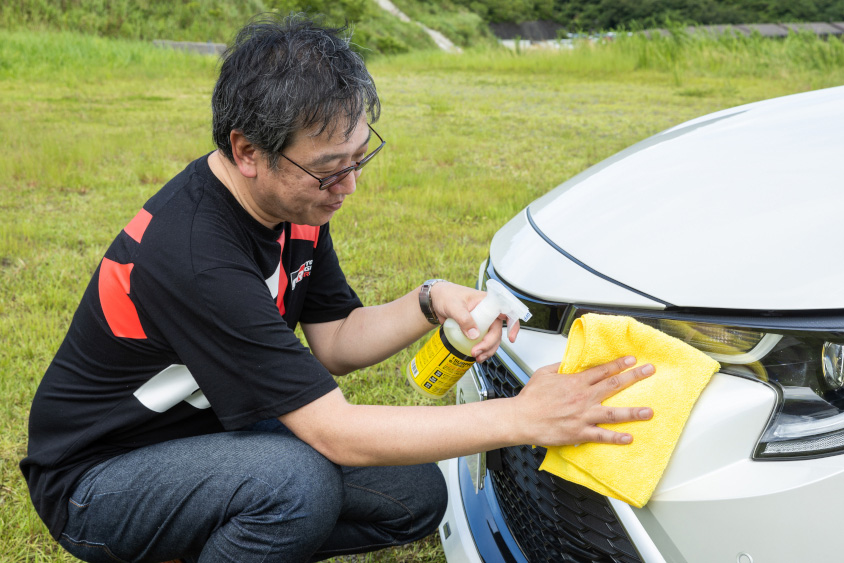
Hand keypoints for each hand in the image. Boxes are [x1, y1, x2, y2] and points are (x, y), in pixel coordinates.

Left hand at [429, 282, 519, 360]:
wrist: (435, 301)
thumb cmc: (446, 296)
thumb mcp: (454, 306)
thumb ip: (464, 319)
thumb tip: (474, 335)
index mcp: (487, 301)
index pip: (507, 310)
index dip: (513, 324)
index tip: (511, 337)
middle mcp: (488, 312)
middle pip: (498, 330)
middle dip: (490, 344)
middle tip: (477, 351)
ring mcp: (483, 321)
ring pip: (492, 338)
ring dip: (487, 350)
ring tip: (477, 357)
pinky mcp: (476, 329)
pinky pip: (483, 341)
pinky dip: (482, 349)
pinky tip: (476, 355)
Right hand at [515, 356, 653, 446]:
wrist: (521, 418)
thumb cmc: (530, 398)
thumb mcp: (544, 374)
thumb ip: (560, 367)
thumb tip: (570, 362)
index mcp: (575, 382)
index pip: (603, 370)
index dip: (619, 364)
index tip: (632, 360)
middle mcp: (583, 398)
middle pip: (614, 385)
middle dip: (634, 377)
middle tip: (649, 371)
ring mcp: (583, 416)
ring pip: (613, 413)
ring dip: (633, 412)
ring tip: (649, 411)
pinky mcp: (579, 432)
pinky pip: (601, 436)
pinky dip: (616, 438)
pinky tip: (629, 437)